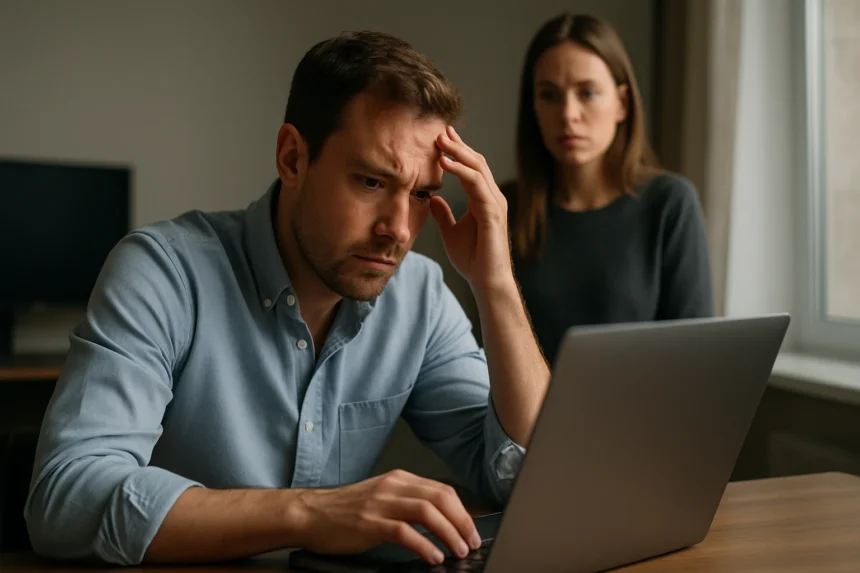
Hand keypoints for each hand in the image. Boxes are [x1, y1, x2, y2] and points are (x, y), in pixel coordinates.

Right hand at [294, 470, 481, 564]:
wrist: (309, 513)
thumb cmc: (344, 510)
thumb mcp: (381, 496)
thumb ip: (407, 502)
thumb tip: (439, 520)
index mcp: (399, 479)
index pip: (442, 490)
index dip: (462, 511)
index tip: (471, 529)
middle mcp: (393, 486)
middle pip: (440, 498)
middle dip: (462, 522)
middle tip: (471, 542)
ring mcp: (381, 503)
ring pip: (427, 512)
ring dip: (449, 533)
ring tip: (458, 551)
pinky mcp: (370, 523)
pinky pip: (404, 532)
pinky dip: (424, 545)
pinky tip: (433, 557)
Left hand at [431, 126, 513, 294]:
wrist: (486, 280)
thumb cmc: (473, 259)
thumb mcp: (451, 232)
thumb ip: (443, 214)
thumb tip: (432, 199)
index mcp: (483, 200)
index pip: (471, 168)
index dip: (457, 151)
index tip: (441, 137)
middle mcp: (492, 197)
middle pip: (476, 162)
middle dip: (458, 145)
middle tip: (440, 130)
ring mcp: (495, 203)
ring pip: (478, 168)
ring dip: (458, 152)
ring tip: (440, 140)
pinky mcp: (493, 211)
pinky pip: (476, 184)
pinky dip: (460, 171)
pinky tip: (445, 163)